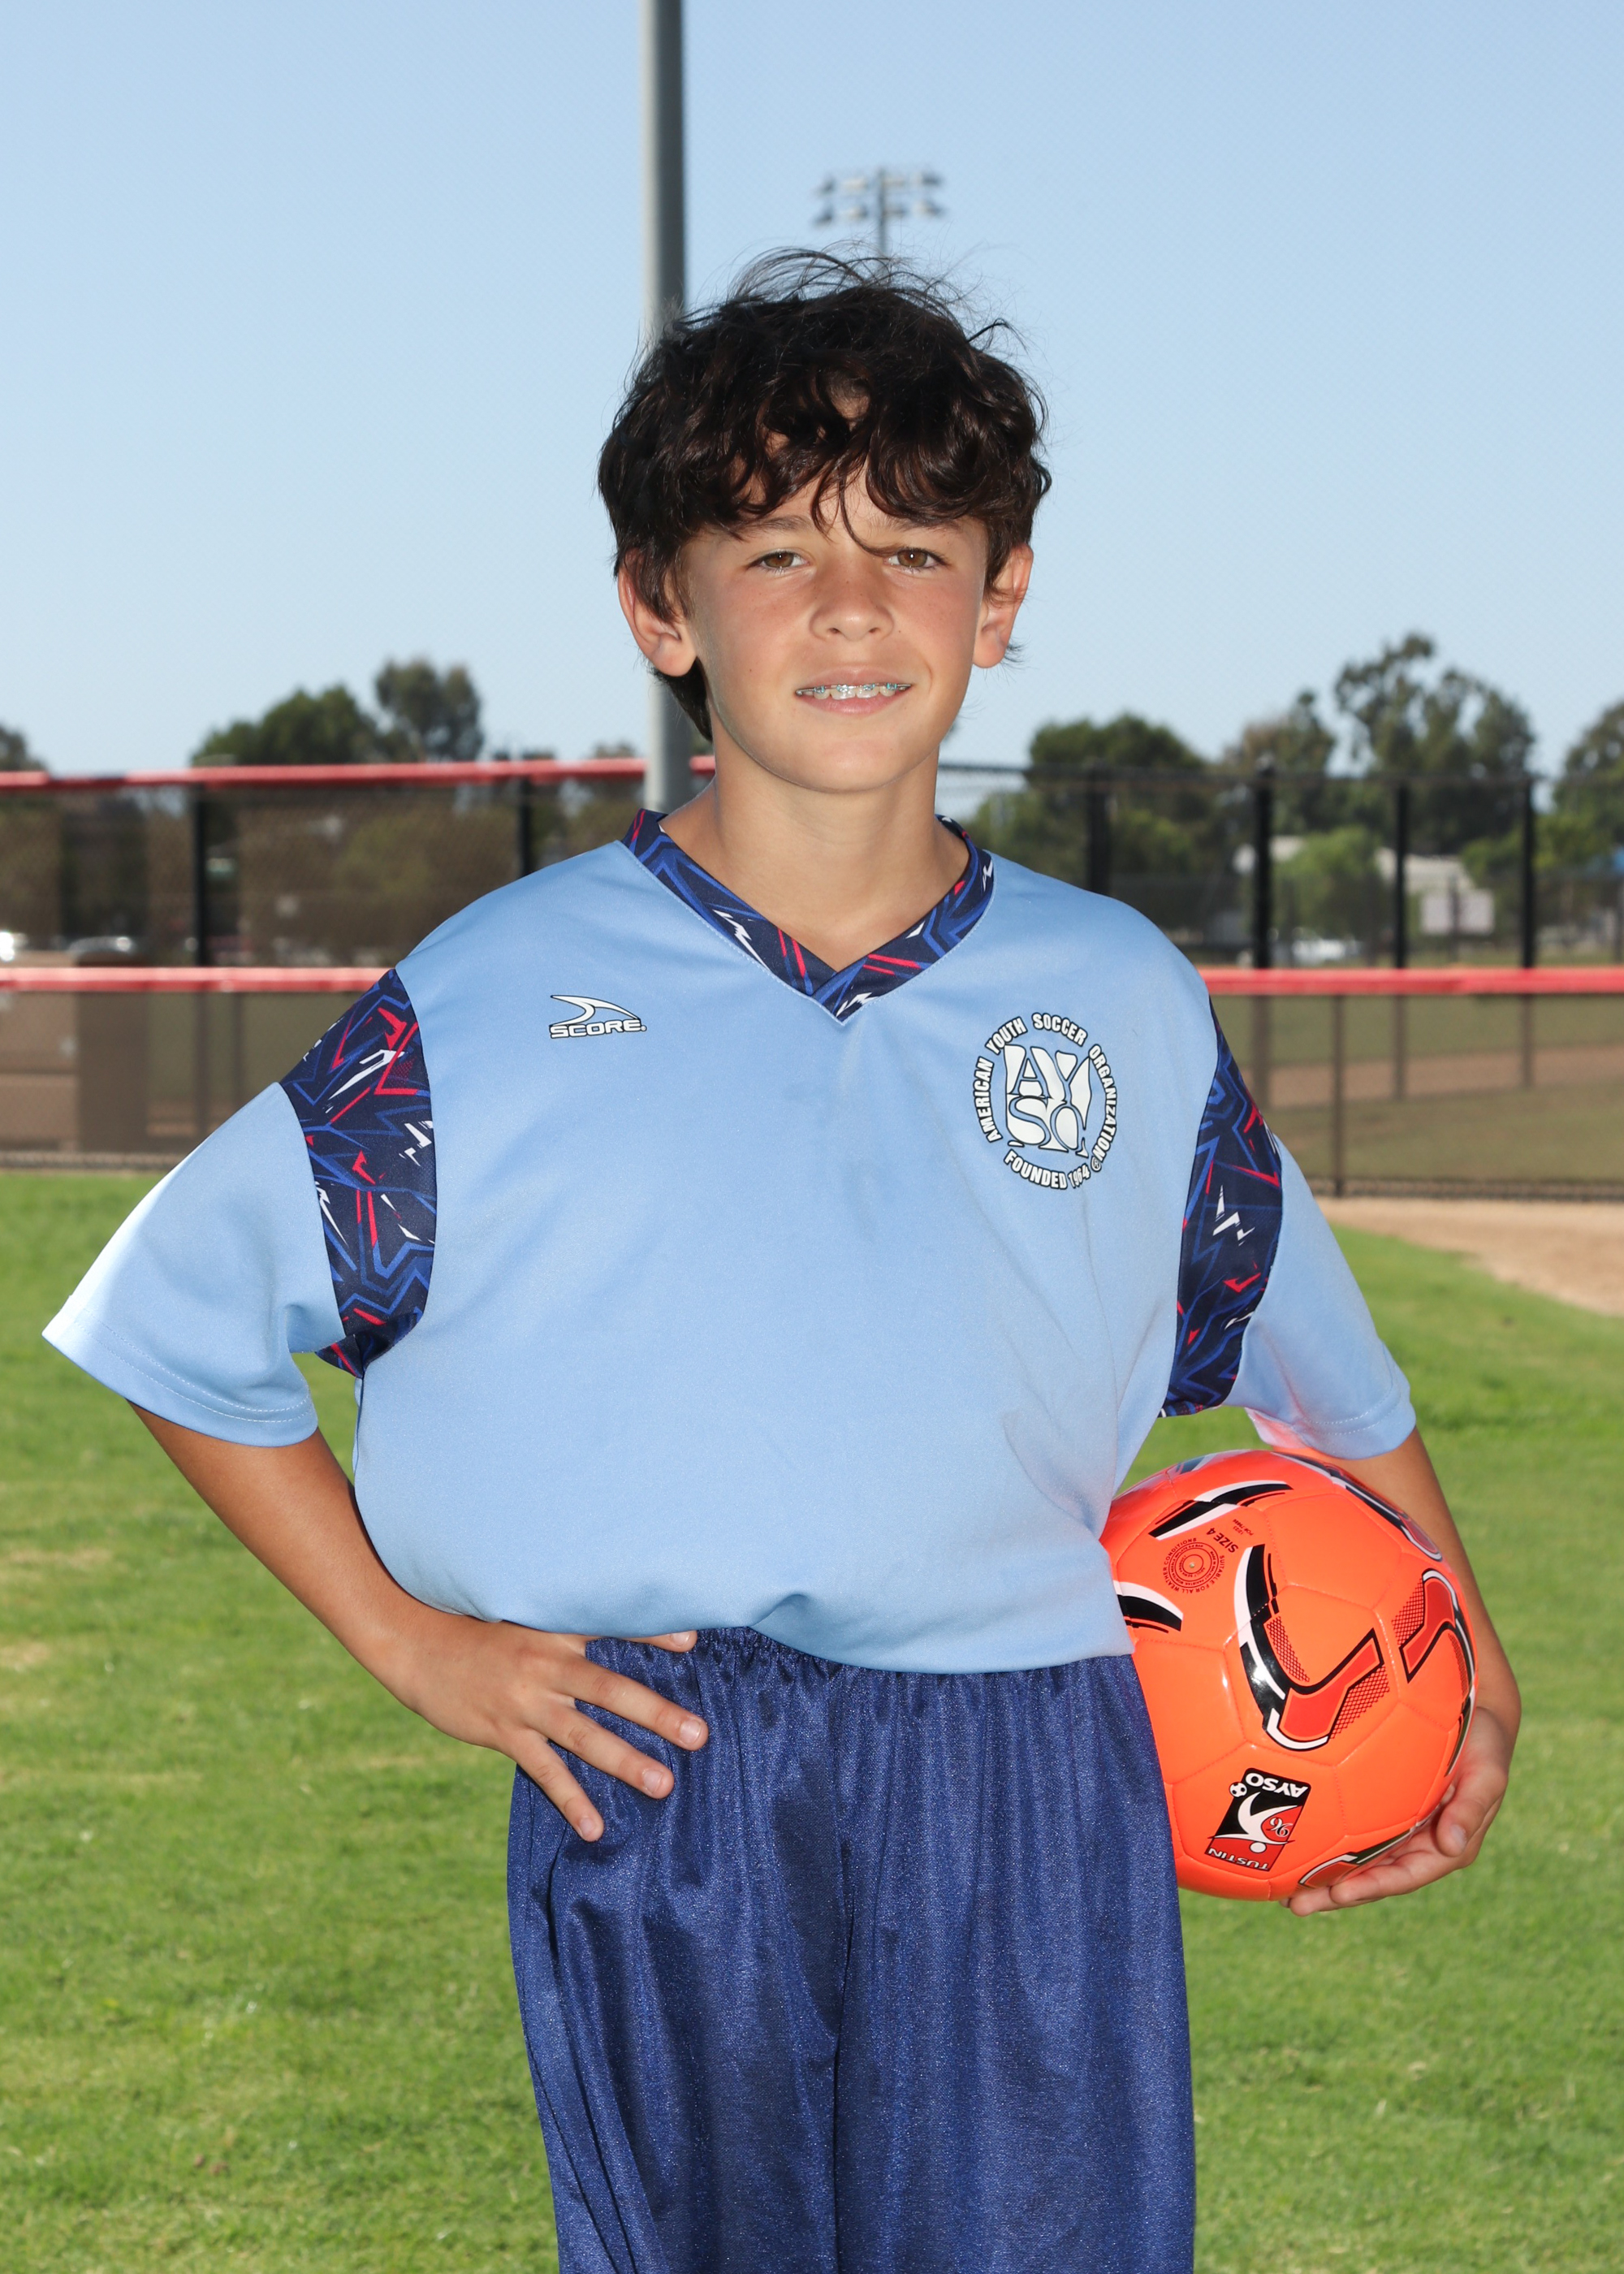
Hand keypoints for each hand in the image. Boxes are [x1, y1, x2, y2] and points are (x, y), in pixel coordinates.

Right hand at [387, 1616, 708, 1841]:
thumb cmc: (482, 1630)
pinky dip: (570, 1799)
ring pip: (582, 1735)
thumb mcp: (529, 1617)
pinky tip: (595, 1827)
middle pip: (608, 1689)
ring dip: (624, 1760)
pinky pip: (543, 1770)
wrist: (418, 1645)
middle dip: (655, 1713)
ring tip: (663, 1784)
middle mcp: (545, 1664)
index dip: (651, 1632)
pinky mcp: (503, 1732)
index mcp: (556, 1629)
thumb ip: (571, 1627)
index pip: (612, 1626)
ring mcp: (524, 1702)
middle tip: (699, 1735)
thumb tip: (618, 1632)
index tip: (693, 1641)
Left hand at [1282, 1702, 1513, 1915]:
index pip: (1405, 1875)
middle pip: (1373, 1877)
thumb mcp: (1488, 1774)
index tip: (1340, 1895)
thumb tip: (1452, 1845)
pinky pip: (1351, 1831)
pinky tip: (1293, 1847)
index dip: (1373, 1887)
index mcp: (1448, 1845)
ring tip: (1282, 1891)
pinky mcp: (1382, 1808)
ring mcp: (1399, 1828)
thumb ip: (1471, 1809)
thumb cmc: (1484, 1744)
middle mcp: (1420, 1844)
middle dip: (1335, 1894)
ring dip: (1323, 1877)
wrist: (1473, 1714)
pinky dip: (1325, 1842)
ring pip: (1357, 1860)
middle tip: (1294, 1906)